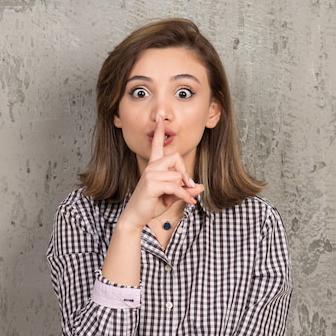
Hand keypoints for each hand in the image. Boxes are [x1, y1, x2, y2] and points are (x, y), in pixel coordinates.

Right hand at [119, 114, 203, 229]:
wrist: (136, 217)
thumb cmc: (152, 205)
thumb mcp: (172, 196)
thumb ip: (185, 189)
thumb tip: (200, 187)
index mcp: (153, 166)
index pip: (157, 145)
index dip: (159, 131)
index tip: (159, 118)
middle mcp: (151, 167)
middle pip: (176, 158)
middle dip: (184, 173)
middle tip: (187, 186)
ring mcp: (150, 175)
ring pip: (177, 176)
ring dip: (182, 190)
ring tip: (176, 199)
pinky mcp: (152, 185)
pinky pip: (176, 187)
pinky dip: (184, 196)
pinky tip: (189, 203)